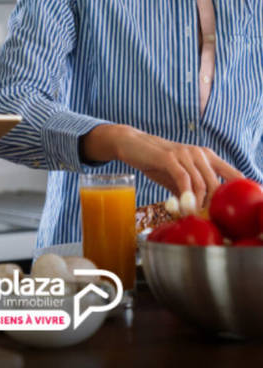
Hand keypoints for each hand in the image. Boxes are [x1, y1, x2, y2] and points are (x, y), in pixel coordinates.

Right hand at [83, 125, 242, 209]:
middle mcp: (200, 153)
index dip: (236, 194)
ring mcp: (185, 153)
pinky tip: (182, 207)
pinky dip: (186, 197)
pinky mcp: (170, 157)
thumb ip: (192, 192)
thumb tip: (203, 215)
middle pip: (219, 184)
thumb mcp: (178, 178)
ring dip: (199, 205)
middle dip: (214, 206)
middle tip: (206, 222)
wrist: (132, 144)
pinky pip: (184, 180)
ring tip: (193, 217)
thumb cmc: (156, 162)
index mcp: (207, 156)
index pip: (233, 175)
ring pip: (202, 184)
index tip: (229, 213)